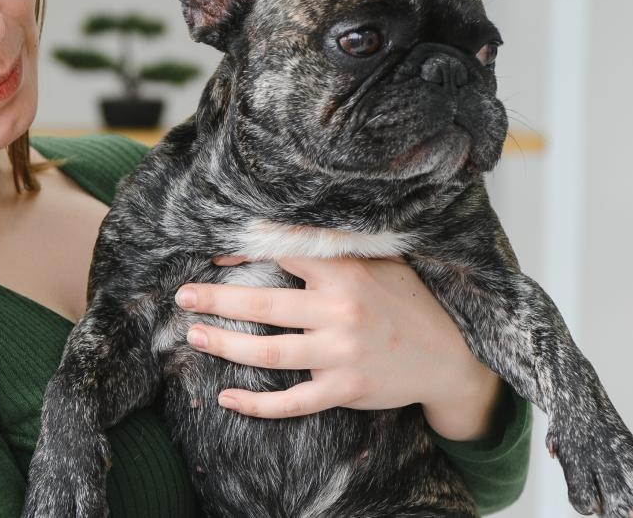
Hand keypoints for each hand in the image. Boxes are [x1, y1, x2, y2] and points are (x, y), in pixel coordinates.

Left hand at [174, 254, 502, 440]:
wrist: (450, 357)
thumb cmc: (409, 303)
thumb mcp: (383, 263)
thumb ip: (339, 248)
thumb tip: (286, 228)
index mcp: (346, 272)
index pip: (283, 254)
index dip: (244, 253)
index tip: (213, 256)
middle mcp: (340, 310)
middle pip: (262, 304)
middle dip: (215, 300)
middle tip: (182, 297)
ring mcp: (340, 353)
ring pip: (268, 352)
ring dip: (224, 346)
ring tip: (195, 337)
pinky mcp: (343, 389)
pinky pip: (290, 402)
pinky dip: (255, 404)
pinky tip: (227, 399)